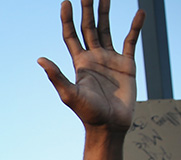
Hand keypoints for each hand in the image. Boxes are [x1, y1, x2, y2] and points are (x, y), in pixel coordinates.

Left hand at [38, 0, 143, 131]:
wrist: (110, 126)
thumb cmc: (88, 113)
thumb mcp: (69, 94)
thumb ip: (56, 76)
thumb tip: (40, 59)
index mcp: (79, 62)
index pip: (71, 35)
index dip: (67, 19)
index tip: (66, 2)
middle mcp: (94, 57)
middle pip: (89, 27)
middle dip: (88, 8)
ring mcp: (110, 59)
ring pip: (107, 29)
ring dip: (106, 12)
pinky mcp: (127, 64)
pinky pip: (130, 41)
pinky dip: (135, 27)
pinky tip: (139, 12)